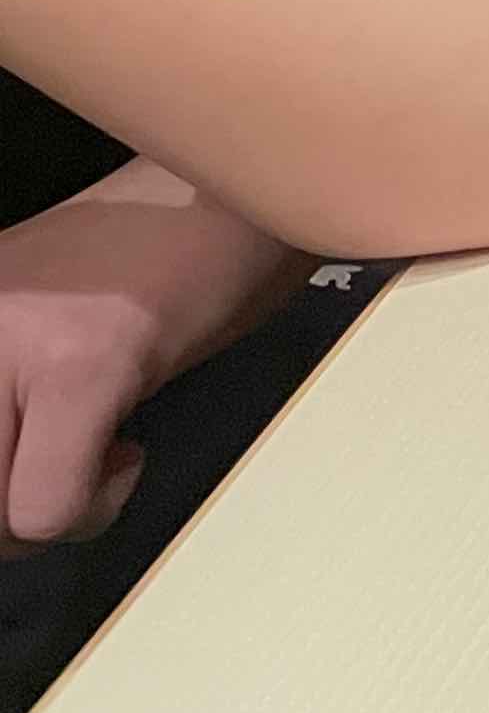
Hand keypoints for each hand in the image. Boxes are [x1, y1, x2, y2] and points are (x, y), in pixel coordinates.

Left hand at [0, 174, 297, 556]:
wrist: (241, 194)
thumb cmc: (150, 255)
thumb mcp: (33, 313)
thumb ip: (2, 382)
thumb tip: (0, 486)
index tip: (30, 465)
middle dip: (10, 518)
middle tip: (62, 480)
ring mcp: (14, 339)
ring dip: (49, 516)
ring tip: (97, 457)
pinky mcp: (84, 363)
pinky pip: (50, 502)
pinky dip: (96, 504)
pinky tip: (129, 451)